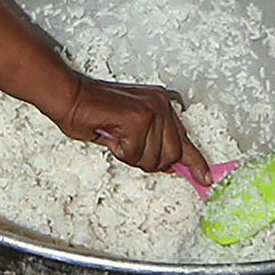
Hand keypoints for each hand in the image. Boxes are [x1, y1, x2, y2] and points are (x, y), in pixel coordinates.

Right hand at [51, 75, 208, 180]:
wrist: (69, 96)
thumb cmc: (92, 111)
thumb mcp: (128, 127)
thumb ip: (151, 142)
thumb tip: (167, 165)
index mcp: (161, 104)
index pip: (185, 139)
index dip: (195, 162)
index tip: (205, 178)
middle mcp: (161, 104)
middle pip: (171, 156)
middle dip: (149, 162)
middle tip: (127, 150)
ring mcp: (152, 110)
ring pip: (153, 158)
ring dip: (131, 156)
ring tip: (117, 138)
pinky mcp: (138, 118)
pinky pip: (135, 154)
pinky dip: (120, 152)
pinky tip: (112, 134)